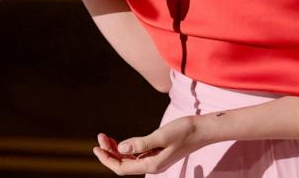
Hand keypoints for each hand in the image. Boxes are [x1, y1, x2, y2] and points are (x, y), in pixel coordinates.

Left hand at [92, 116, 206, 175]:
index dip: (107, 159)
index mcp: (152, 165)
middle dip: (109, 153)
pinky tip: (121, 141)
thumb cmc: (184, 131)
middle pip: (124, 164)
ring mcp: (155, 160)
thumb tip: (122, 148)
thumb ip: (141, 143)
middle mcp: (152, 165)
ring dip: (116, 150)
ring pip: (129, 159)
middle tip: (100, 137)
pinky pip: (137, 155)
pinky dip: (127, 148)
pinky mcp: (157, 154)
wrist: (202, 130)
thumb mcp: (162, 136)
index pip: (122, 168)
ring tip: (106, 138)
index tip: (96, 148)